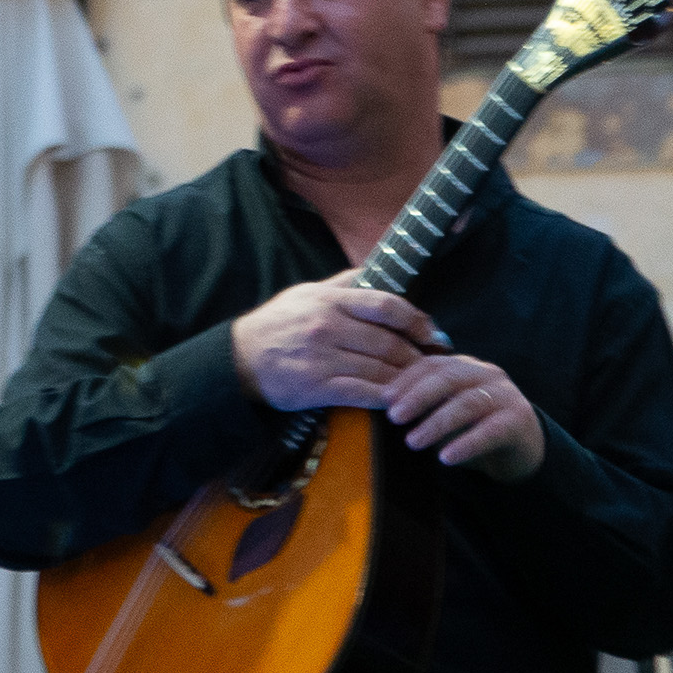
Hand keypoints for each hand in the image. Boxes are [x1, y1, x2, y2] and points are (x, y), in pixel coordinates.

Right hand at [229, 270, 446, 412]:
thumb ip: (343, 283)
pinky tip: (396, 401)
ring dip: (405, 379)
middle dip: (416, 355)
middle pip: (388, 342)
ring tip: (420, 384)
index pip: (386, 306)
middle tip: (432, 364)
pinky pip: (361, 393)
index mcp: (330, 301)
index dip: (416, 320)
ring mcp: (323, 359)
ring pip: (380, 370)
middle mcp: (328, 328)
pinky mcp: (317, 388)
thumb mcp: (306, 293)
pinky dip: (384, 398)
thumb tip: (376, 271)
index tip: (432, 333)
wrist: (241, 358)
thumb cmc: (278, 323)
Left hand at [379, 351, 544, 480]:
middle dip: (418, 397)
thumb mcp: (448, 411)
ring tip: (413, 442)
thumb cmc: (474, 426)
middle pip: (448, 378)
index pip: (431, 365)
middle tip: (393, 417)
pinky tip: (446, 458)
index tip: (383, 398)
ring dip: (437, 423)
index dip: (406, 379)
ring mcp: (505, 395)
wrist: (523, 447)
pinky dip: (466, 444)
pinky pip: (490, 431)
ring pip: (467, 403)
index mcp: (464, 366)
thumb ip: (424, 405)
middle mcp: (486, 374)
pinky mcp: (518, 420)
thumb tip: (385, 409)